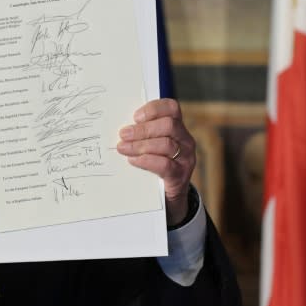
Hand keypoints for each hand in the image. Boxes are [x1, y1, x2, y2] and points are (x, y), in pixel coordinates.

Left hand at [116, 98, 195, 226]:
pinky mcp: (181, 175)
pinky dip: (146, 161)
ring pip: (166, 144)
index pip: (172, 108)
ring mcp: (185, 158)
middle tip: (123, 134)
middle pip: (168, 125)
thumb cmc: (154, 165)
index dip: (153, 109)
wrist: (167, 197)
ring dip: (140, 145)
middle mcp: (185, 140)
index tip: (135, 117)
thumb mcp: (150, 145)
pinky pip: (165, 164)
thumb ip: (141, 134)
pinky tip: (133, 160)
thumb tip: (120, 127)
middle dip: (143, 129)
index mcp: (177, 127)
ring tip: (123, 148)